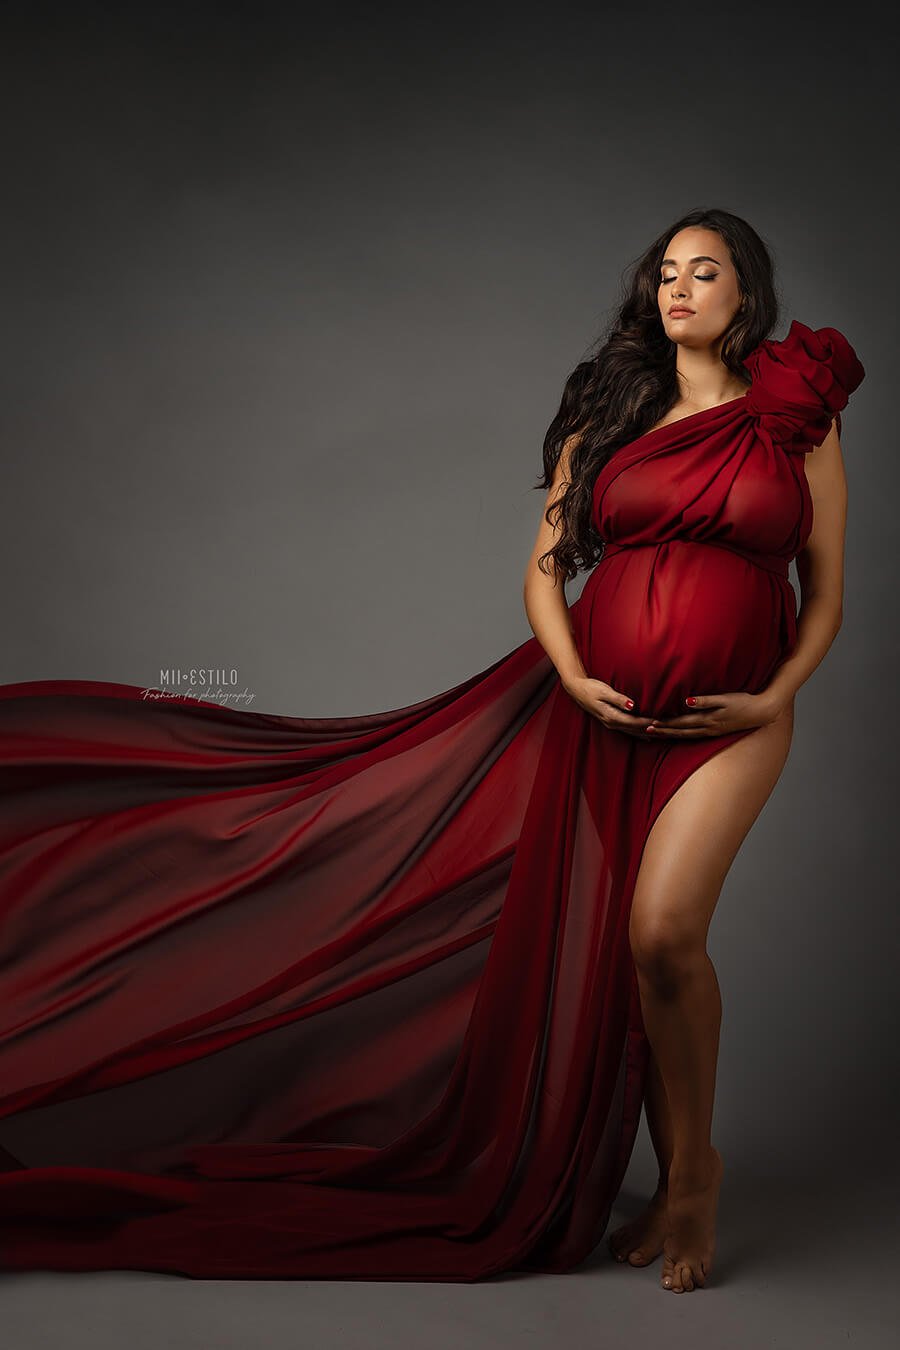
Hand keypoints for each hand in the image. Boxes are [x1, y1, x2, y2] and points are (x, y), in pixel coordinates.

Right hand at [563, 676, 655, 738]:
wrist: (576, 689)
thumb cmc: (590, 688)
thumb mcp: (604, 691)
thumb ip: (618, 699)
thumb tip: (632, 705)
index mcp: (611, 716)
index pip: (635, 722)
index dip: (648, 723)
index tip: (662, 722)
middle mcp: (612, 723)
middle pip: (635, 730)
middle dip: (650, 730)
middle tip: (666, 730)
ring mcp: (610, 723)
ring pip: (632, 732)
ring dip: (645, 733)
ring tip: (660, 735)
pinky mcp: (610, 721)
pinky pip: (627, 730)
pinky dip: (638, 732)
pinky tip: (646, 735)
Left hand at [644, 690, 783, 738]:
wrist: (762, 712)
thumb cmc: (743, 702)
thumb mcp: (725, 699)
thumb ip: (705, 700)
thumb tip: (686, 702)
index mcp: (707, 719)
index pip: (681, 723)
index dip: (665, 724)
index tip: (650, 723)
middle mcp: (708, 728)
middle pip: (680, 732)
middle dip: (663, 731)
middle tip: (646, 731)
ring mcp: (712, 732)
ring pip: (686, 736)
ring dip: (671, 735)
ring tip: (656, 734)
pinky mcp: (716, 732)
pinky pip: (694, 736)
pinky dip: (682, 736)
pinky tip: (677, 735)